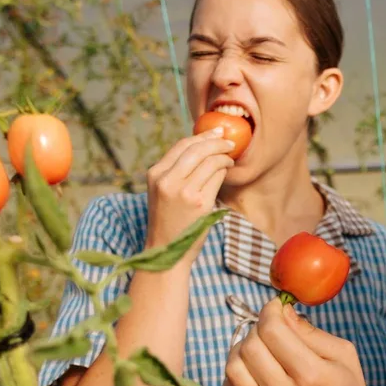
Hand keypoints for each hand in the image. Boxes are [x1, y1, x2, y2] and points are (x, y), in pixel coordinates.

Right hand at [145, 126, 235, 254]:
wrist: (166, 253)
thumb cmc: (169, 222)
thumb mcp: (162, 192)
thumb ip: (175, 171)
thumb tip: (202, 148)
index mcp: (155, 174)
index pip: (181, 146)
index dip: (201, 136)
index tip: (215, 132)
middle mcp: (166, 180)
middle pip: (196, 149)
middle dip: (216, 141)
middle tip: (229, 141)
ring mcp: (183, 191)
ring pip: (209, 161)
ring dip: (223, 156)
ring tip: (229, 158)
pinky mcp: (199, 203)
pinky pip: (217, 177)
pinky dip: (224, 169)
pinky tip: (227, 169)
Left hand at [223, 299, 381, 385]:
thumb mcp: (343, 356)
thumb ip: (310, 331)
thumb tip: (281, 312)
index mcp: (313, 376)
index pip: (273, 331)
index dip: (270, 312)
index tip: (276, 308)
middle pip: (250, 346)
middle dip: (258, 328)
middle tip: (271, 329)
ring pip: (233, 366)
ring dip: (243, 348)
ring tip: (260, 348)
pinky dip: (237, 370)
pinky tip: (255, 369)